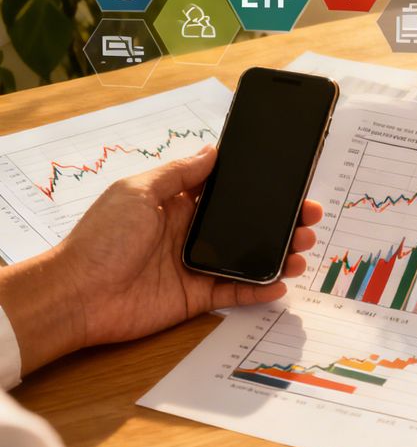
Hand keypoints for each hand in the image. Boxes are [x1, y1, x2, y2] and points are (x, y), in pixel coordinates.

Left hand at [0, 145, 320, 374]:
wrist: (77, 294)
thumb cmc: (101, 238)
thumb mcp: (138, 191)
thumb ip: (180, 173)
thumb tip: (212, 149)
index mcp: (179, 204)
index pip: (229, 193)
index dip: (260, 190)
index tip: (290, 186)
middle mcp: (191, 233)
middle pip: (247, 226)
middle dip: (281, 222)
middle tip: (309, 219)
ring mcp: (196, 266)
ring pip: (248, 258)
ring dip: (279, 253)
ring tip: (302, 249)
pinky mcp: (196, 297)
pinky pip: (236, 292)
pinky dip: (260, 289)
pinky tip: (281, 282)